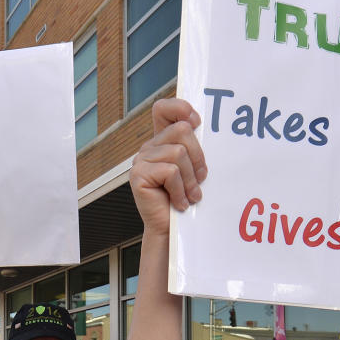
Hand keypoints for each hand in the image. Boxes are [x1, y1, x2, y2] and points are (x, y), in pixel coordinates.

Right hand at [129, 99, 206, 237]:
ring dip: (190, 179)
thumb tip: (202, 129)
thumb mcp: (193, 169)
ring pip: (178, 153)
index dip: (180, 108)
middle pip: (181, 130)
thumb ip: (193, 149)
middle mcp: (149, 147)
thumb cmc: (186, 199)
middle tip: (200, 179)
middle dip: (198, 156)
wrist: (172, 230)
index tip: (197, 123)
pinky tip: (180, 203)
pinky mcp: (138, 175)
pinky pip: (170, 172)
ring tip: (190, 195)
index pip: (163, 109)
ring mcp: (140, 160)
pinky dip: (181, 190)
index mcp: (161, 141)